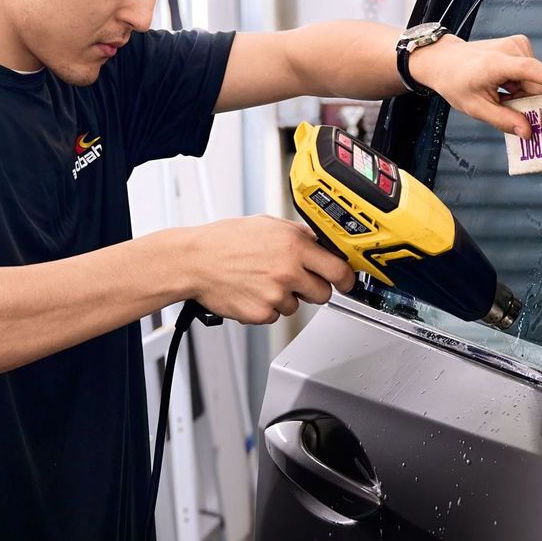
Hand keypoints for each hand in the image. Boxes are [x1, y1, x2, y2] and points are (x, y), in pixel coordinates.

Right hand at [186, 216, 354, 324]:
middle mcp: (288, 270)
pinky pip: (275, 316)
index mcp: (294, 246)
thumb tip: (322, 243)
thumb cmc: (225, 240)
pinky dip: (266, 308)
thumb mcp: (268, 225)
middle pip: (323, 294)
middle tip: (298, 281)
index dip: (346, 279)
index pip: (339, 269)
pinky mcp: (261, 313)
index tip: (347, 282)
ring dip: (286, 298)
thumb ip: (299, 235)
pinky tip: (252, 291)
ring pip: (297, 306)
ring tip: (262, 281)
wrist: (195, 261)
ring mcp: (275, 294)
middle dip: (315, 289)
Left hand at [407, 34, 541, 139]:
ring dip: (524, 94)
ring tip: (502, 97)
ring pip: (535, 80)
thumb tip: (527, 132)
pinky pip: (531, 73)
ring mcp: (516, 44)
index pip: (529, 70)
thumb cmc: (457, 83)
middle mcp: (510, 49)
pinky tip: (505, 88)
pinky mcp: (520, 45)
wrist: (445, 60)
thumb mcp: (475, 108)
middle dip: (533, 103)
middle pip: (536, 83)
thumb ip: (502, 120)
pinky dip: (522, 85)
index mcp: (495, 64)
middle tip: (522, 120)